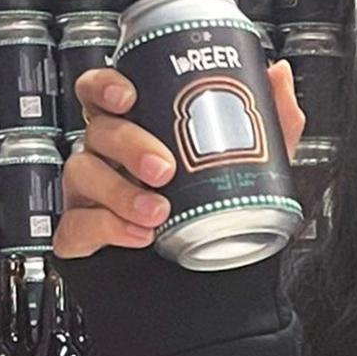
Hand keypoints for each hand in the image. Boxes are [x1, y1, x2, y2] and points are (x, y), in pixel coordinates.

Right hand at [55, 61, 306, 258]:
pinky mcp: (82, 232)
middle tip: (164, 167)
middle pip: (99, 129)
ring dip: (121, 191)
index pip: (102, 91)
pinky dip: (107, 226)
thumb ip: (269, 117)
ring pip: (84, 173)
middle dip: (130, 144)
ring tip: (158, 210)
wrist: (211, 280)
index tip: (129, 96)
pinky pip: (78, 222)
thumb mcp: (253, 163)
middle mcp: (108, 154)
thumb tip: (277, 75)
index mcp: (136, 126)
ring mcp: (91, 193)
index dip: (106, 86)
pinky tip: (138, 235)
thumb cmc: (215, 210)